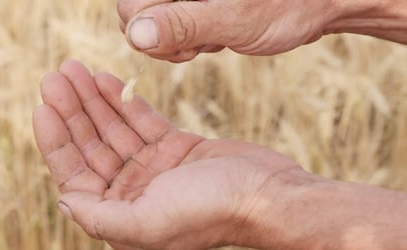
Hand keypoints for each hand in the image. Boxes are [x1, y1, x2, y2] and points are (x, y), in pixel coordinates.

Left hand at [33, 60, 309, 249]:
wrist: (267, 193)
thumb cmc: (211, 212)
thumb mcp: (149, 223)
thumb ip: (100, 218)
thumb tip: (65, 201)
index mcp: (121, 216)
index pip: (75, 176)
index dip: (55, 142)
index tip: (43, 106)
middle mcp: (133, 194)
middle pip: (91, 147)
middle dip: (71, 112)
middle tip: (55, 76)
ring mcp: (154, 169)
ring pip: (113, 129)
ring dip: (92, 100)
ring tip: (74, 69)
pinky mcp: (175, 148)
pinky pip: (140, 120)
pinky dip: (122, 101)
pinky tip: (105, 80)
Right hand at [116, 0, 335, 61]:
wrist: (320, 0)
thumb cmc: (285, 4)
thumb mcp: (232, 18)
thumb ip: (181, 25)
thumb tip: (135, 35)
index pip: (129, 5)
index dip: (148, 33)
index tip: (186, 45)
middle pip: (136, 15)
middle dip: (165, 40)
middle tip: (203, 43)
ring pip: (154, 25)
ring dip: (181, 42)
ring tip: (216, 36)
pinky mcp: (194, 4)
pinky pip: (174, 27)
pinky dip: (192, 39)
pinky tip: (218, 35)